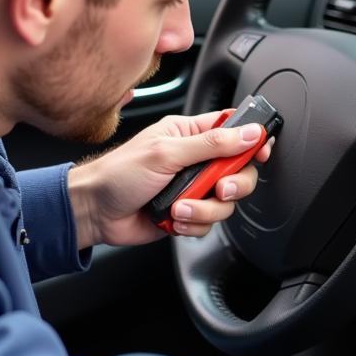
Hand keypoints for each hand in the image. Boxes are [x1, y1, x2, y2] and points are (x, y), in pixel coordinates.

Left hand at [67, 110, 273, 248]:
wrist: (95, 212)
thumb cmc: (118, 174)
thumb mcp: (166, 153)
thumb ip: (211, 143)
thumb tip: (248, 133)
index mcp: (190, 134)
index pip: (234, 130)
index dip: (253, 140)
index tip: (260, 151)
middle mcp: (196, 160)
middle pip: (240, 170)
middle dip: (233, 184)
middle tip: (218, 187)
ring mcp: (194, 188)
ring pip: (226, 202)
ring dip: (204, 209)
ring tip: (179, 208)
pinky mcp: (189, 213)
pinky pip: (210, 223)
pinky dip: (193, 224)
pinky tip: (173, 219)